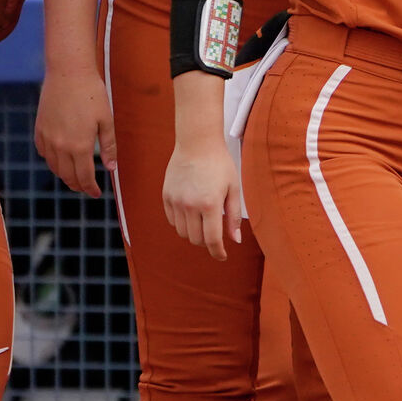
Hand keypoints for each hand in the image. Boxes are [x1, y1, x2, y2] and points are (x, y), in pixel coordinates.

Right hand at [35, 67, 116, 195]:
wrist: (68, 74)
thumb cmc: (92, 95)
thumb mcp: (106, 121)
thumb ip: (108, 146)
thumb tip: (111, 168)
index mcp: (79, 146)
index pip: (84, 177)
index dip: (90, 188)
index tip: (96, 194)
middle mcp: (60, 147)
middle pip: (67, 176)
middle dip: (78, 186)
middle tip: (87, 189)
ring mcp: (47, 139)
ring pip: (54, 167)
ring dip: (65, 176)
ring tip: (75, 178)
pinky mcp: (39, 130)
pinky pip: (44, 154)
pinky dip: (53, 162)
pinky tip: (60, 161)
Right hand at [162, 139, 242, 260]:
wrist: (196, 144)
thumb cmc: (220, 164)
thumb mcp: (233, 188)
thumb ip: (234, 216)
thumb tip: (235, 240)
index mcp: (209, 204)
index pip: (211, 239)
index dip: (217, 252)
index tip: (222, 256)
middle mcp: (189, 205)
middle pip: (195, 239)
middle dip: (207, 242)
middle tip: (215, 234)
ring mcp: (175, 202)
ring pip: (182, 232)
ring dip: (194, 233)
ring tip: (204, 221)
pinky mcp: (166, 197)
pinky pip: (172, 221)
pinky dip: (182, 223)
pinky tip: (192, 213)